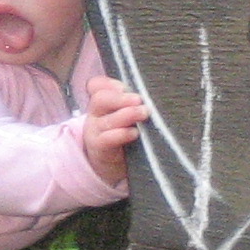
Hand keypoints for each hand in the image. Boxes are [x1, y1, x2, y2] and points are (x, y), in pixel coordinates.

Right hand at [82, 75, 148, 189]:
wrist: (112, 166)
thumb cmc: (125, 135)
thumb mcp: (127, 116)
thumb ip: (133, 103)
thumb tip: (154, 93)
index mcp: (102, 102)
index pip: (97, 85)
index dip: (110, 83)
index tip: (126, 86)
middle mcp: (95, 114)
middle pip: (100, 99)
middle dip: (121, 98)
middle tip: (139, 100)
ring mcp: (95, 131)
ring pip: (107, 119)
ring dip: (127, 114)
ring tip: (144, 113)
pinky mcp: (99, 148)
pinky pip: (107, 138)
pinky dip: (122, 134)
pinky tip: (135, 133)